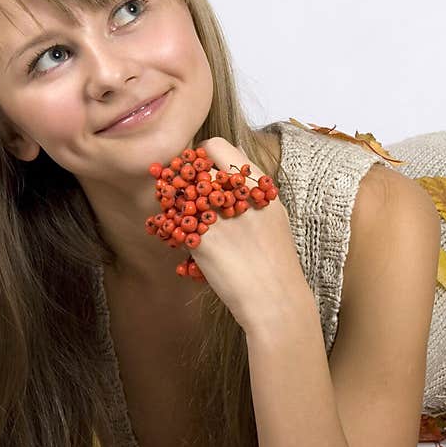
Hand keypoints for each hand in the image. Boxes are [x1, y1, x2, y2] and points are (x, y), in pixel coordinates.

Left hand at [187, 136, 315, 332]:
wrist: (275, 299)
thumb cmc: (275, 262)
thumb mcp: (274, 216)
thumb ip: (253, 190)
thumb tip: (230, 162)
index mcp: (259, 186)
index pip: (218, 146)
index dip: (202, 154)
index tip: (199, 169)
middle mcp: (238, 194)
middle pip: (194, 166)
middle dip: (183, 176)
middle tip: (183, 190)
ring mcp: (219, 216)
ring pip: (178, 192)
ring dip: (174, 199)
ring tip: (180, 213)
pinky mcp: (202, 240)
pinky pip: (173, 221)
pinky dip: (170, 225)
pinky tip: (176, 235)